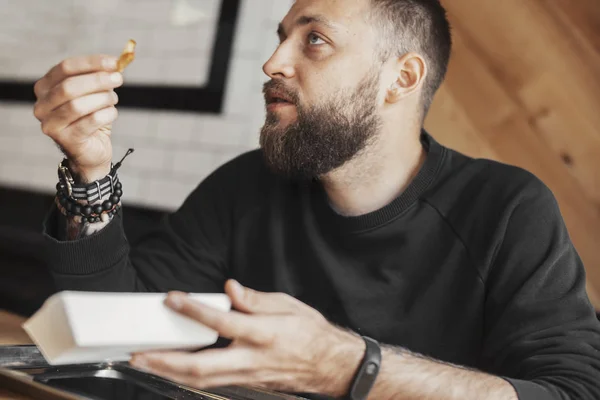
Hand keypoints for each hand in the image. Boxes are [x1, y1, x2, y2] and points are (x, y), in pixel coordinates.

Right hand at [33, 55, 122, 181]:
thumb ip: (100, 77)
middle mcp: (42, 105)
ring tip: (113, 99)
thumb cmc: (91, 118)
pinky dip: (106, 114)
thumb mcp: (94, 94)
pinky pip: (90, 121)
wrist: (91, 152)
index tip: (114, 62)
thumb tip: (116, 63)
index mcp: (45, 87)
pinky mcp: (66, 140)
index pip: (65, 68)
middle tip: (118, 78)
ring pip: (78, 105)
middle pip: (69, 86)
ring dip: (102, 98)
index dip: (91, 63)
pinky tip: (111, 113)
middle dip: (98, 80)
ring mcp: (51, 124)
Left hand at [130, 280, 364, 396]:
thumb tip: (230, 289)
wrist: (331, 366)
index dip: (194, 310)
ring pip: (202, 380)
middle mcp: (252, 359)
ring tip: (146, 361)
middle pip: (202, 366)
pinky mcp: (246, 384)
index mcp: (265, 334)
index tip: (173, 299)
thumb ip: (257, 299)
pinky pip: (211, 382)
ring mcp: (248, 376)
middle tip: (139, 353)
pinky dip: (187, 377)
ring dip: (170, 373)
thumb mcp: (289, 305)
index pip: (223, 322)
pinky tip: (174, 368)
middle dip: (166, 361)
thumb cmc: (311, 333)